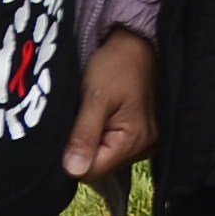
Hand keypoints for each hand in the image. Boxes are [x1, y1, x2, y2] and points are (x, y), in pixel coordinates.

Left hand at [64, 26, 156, 181]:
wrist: (138, 43)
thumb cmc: (117, 64)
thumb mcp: (95, 97)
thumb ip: (84, 136)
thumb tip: (72, 171)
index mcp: (135, 141)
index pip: (93, 172)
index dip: (72, 157)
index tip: (67, 132)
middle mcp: (146, 148)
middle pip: (101, 167)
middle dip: (83, 148)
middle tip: (79, 117)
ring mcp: (147, 143)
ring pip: (106, 157)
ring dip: (92, 141)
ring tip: (90, 114)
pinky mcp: (144, 135)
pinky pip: (115, 146)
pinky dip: (102, 134)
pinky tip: (100, 116)